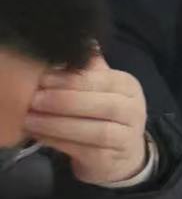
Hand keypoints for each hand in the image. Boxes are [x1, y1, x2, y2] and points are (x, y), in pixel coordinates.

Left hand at [26, 57, 150, 186]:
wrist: (121, 156)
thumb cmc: (104, 116)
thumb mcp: (100, 89)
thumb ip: (88, 69)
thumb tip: (81, 39)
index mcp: (128, 86)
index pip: (102, 79)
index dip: (71, 79)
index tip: (41, 78)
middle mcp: (134, 109)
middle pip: (102, 104)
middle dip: (64, 100)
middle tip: (33, 99)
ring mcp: (127, 136)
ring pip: (94, 130)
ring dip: (59, 124)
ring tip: (30, 119)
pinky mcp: (111, 159)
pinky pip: (84, 149)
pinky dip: (59, 142)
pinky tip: (40, 136)